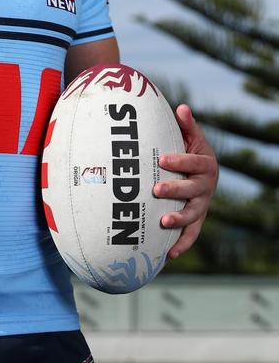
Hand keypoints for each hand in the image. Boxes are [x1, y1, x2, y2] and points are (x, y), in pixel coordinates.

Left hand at [153, 103, 217, 259]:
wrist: (199, 171)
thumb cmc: (189, 150)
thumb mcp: (190, 137)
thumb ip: (186, 125)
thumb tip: (181, 108)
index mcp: (206, 164)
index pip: (195, 163)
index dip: (179, 161)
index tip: (161, 159)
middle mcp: (206, 186)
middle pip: (193, 190)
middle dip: (175, 189)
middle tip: (156, 190)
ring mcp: (202, 205)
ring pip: (193, 215)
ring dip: (179, 219)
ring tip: (163, 222)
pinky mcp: (196, 220)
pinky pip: (191, 234)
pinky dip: (182, 244)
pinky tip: (168, 255)